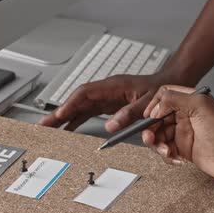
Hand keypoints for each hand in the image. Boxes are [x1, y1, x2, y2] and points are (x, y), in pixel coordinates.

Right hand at [39, 72, 173, 132]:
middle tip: (43, 125)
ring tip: (49, 129)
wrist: (170, 83)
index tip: (60, 115)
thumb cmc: (161, 89)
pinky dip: (76, 120)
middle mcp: (106, 91)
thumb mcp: (147, 103)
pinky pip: (87, 112)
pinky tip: (68, 129)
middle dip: (59, 113)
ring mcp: (105, 98)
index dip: (71, 104)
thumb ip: (129, 114)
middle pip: (76, 101)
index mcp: (113, 86)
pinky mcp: (108, 105)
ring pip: (79, 107)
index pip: (85, 93)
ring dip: (64, 118)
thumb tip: (110, 127)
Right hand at [142, 85, 213, 183]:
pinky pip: (164, 150)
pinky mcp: (182, 148)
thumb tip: (156, 106)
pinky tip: (176, 157)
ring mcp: (182, 132)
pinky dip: (166, 155)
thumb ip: (174, 99)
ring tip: (166, 151)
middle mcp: (185, 115)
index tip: (150, 117)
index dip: (153, 106)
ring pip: (158, 135)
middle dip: (151, 129)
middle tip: (151, 138)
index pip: (164, 96)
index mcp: (190, 101)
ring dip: (157, 145)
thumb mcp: (199, 106)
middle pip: (156, 118)